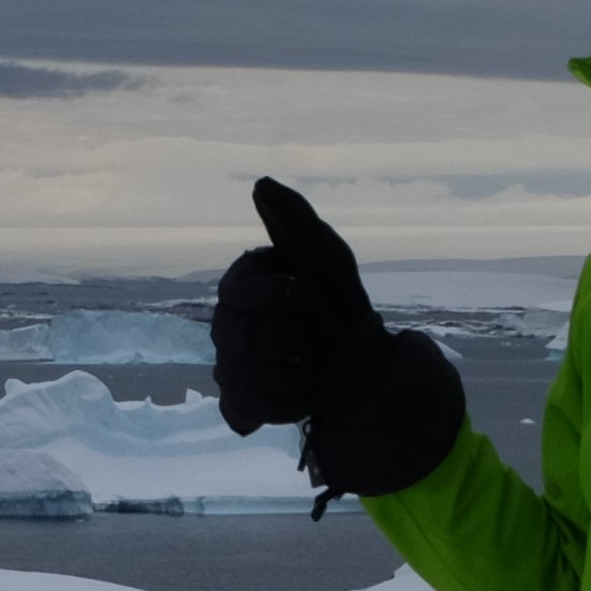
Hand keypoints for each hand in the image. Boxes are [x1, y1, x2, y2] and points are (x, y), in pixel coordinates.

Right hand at [211, 176, 465, 500]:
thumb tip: (261, 183)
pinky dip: (286, 403)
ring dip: (292, 372)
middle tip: (314, 337)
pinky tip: (307, 393)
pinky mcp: (241, 401)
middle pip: (235, 336)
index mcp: (242, 285)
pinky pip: (246, 408)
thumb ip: (296, 220)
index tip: (306, 296)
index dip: (276, 297)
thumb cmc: (339, 302)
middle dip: (287, 339)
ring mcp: (230, 364)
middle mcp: (227, 323)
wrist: (364, 363)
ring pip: (240, 375)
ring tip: (316, 366)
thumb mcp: (327, 256)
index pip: (237, 291)